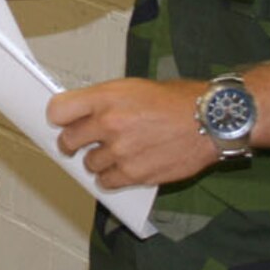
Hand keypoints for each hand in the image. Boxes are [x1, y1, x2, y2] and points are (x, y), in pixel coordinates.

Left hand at [46, 78, 216, 187]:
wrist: (211, 120)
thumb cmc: (179, 101)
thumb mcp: (135, 87)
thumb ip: (105, 101)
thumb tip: (82, 113)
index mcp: (107, 97)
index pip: (58, 110)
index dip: (58, 117)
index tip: (61, 122)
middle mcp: (110, 123)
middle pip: (68, 141)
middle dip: (72, 143)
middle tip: (81, 142)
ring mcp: (121, 151)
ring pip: (88, 164)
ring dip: (97, 161)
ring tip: (116, 152)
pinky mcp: (135, 174)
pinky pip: (106, 182)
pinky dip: (111, 178)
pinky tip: (123, 167)